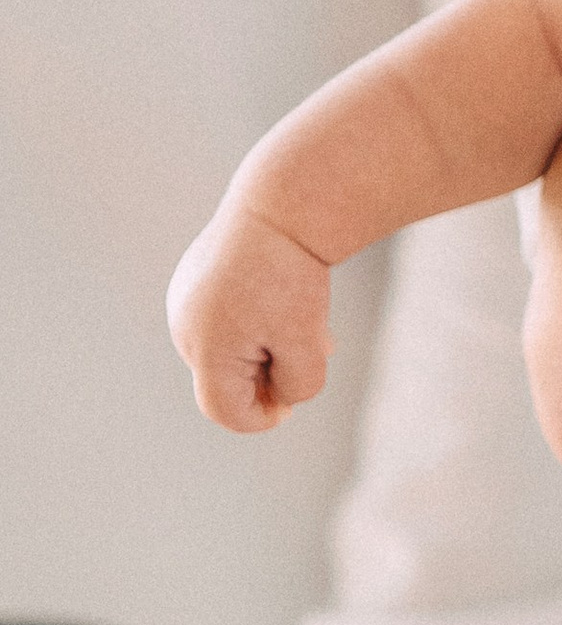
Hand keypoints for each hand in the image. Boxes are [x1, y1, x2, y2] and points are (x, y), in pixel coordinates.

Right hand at [167, 199, 331, 431]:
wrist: (281, 206)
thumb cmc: (294, 276)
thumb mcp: (306, 341)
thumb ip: (296, 385)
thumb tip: (280, 398)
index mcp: (204, 347)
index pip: (224, 411)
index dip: (260, 418)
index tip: (292, 405)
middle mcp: (183, 327)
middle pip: (227, 381)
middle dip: (270, 374)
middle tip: (314, 344)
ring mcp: (184, 302)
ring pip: (228, 350)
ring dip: (268, 348)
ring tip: (307, 319)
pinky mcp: (194, 283)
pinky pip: (224, 321)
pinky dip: (257, 323)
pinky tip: (287, 299)